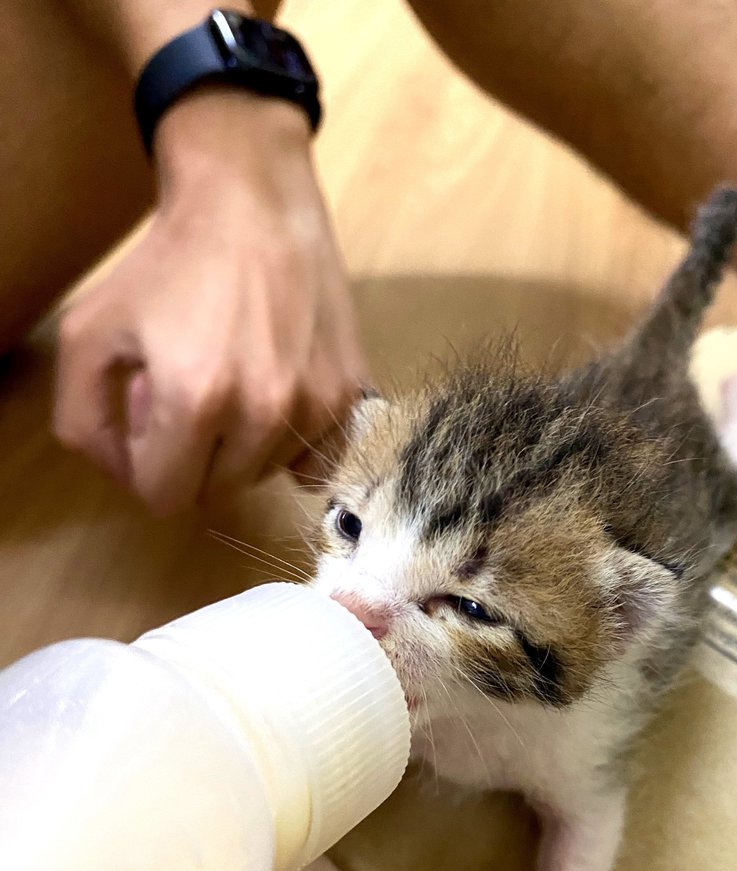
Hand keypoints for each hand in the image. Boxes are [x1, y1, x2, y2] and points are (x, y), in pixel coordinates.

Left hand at [53, 91, 367, 514]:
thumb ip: (83, 419)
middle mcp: (262, 413)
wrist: (252, 203)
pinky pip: (318, 465)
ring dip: (241, 449)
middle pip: (215, 492)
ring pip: (264, 476)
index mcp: (194, 400)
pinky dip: (293, 450)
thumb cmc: (168, 264)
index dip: (146, 467)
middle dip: (193, 457)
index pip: (165, 497)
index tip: (150, 424)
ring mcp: (314, 407)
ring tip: (235, 384)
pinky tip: (277, 405)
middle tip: (191, 395)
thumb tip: (123, 473)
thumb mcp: (88, 330)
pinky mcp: (348, 395)